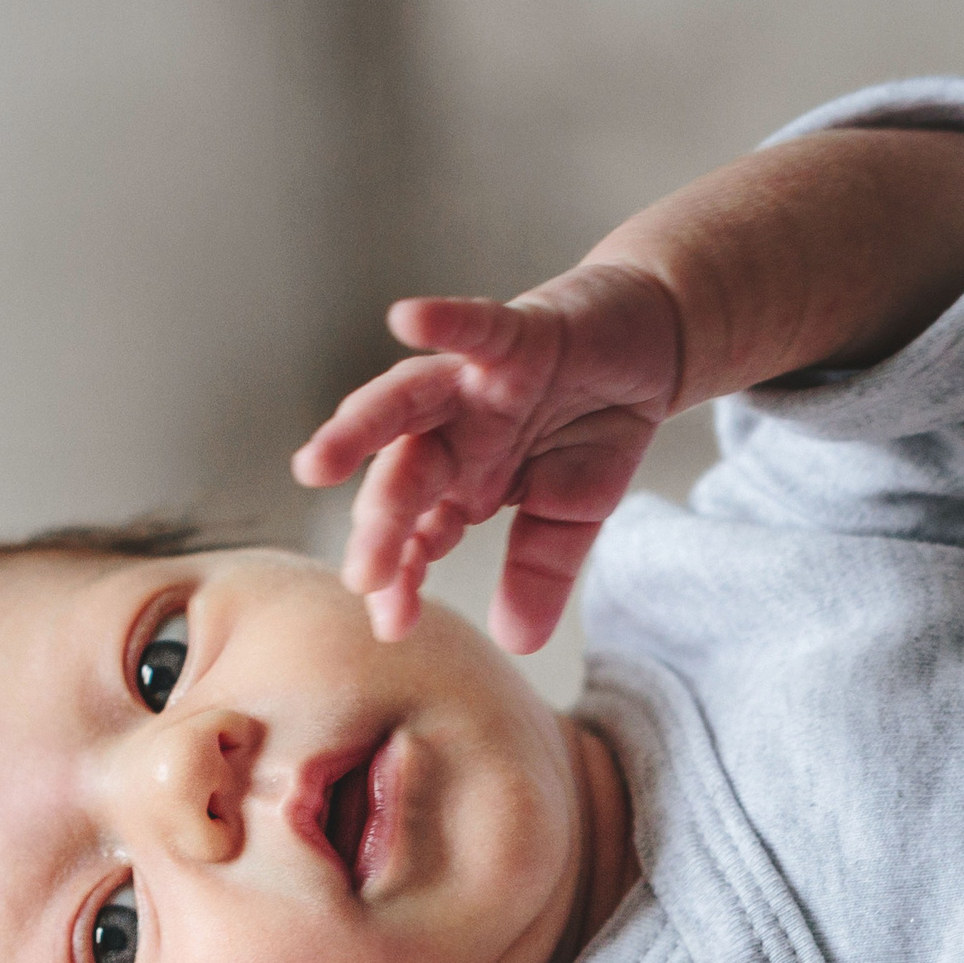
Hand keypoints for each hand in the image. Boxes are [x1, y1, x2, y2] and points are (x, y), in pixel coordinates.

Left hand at [293, 264, 680, 654]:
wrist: (646, 341)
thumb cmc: (592, 425)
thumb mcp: (573, 514)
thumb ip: (539, 573)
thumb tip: (516, 644)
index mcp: (459, 482)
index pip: (418, 536)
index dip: (403, 578)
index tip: (391, 625)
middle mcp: (452, 433)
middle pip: (403, 480)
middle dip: (381, 528)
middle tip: (363, 576)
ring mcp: (475, 383)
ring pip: (405, 403)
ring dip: (360, 429)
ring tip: (317, 462)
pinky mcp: (516, 335)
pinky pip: (475, 327)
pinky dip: (444, 322)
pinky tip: (406, 318)